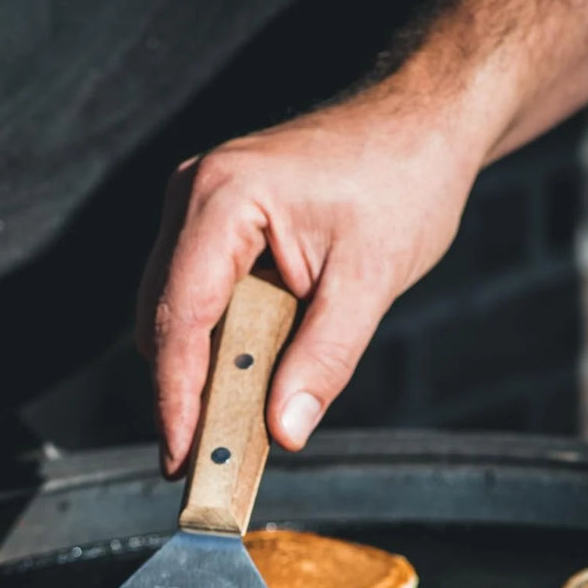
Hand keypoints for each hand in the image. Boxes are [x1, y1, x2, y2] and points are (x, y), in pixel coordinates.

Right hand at [136, 79, 489, 475]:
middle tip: (206, 464)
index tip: (183, 459)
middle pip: (164, 318)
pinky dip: (216, 341)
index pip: (180, 317)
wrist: (422, 124)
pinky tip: (246, 377)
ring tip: (231, 428)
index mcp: (224, 197)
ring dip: (200, 367)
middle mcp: (192, 194)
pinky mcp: (210, 220)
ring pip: (173, 311)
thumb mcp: (371, 281)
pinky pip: (195, 295)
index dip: (176, 398)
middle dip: (182, 391)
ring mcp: (195, 204)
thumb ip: (324, 360)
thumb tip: (284, 433)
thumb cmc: (404, 182)